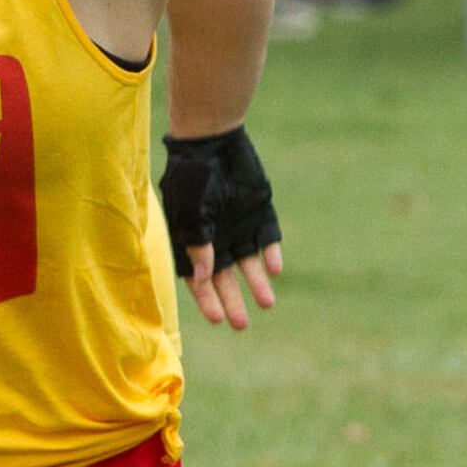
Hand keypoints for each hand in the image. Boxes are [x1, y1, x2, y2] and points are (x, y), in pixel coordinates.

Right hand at [161, 126, 282, 332]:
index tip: (218, 319)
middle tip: (241, 324)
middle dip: (232, 300)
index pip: (198, 278)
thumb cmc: (192, 176)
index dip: (207, 299)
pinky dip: (271, 255)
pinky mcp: (260, 215)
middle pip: (225, 277)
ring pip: (249, 264)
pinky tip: (274, 268)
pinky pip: (268, 240)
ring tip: (267, 303)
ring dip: (257, 283)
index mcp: (192, 240)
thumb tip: (203, 277)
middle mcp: (216, 239)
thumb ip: (197, 243)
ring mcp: (239, 227)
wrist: (213, 142)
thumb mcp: (191, 211)